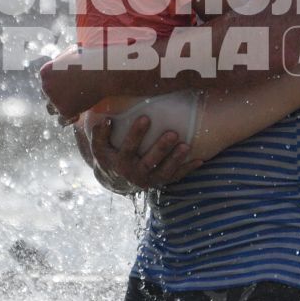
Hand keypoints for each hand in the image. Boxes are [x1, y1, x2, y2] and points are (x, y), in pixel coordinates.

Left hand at [38, 48, 108, 122]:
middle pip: (47, 95)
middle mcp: (46, 86)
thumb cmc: (91, 59)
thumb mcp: (71, 52)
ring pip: (52, 109)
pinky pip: (62, 119)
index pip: (46, 82)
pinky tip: (78, 114)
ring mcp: (54, 99)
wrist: (102, 72)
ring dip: (61, 107)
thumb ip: (62, 59)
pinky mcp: (64, 110)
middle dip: (58, 96)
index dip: (56, 84)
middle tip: (72, 96)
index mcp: (45, 72)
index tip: (68, 85)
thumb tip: (62, 61)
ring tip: (74, 106)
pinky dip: (70, 118)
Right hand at [79, 113, 198, 193]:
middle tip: (172, 134)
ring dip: (176, 159)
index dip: (136, 134)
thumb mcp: (99, 148)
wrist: (115, 182)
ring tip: (186, 145)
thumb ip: (100, 134)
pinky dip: (187, 169)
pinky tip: (199, 160)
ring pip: (164, 172)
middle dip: (161, 148)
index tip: (145, 118)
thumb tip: (107, 120)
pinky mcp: (160, 182)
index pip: (128, 148)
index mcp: (120, 163)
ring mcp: (149, 180)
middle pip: (149, 162)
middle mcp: (135, 174)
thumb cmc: (109, 157)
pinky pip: (175, 177)